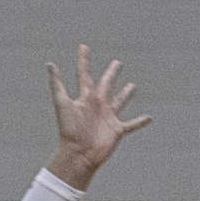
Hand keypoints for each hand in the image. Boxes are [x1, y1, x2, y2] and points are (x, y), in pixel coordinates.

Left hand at [45, 45, 149, 189]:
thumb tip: (50, 64)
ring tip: (132, 86)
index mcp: (85, 97)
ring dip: (126, 94)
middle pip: (106, 84)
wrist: (78, 154)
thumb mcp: (62, 103)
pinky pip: (131, 125)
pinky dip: (140, 122)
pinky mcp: (117, 130)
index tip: (83, 46)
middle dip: (111, 73)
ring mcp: (108, 117)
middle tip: (117, 63)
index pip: (84, 74)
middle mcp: (97, 105)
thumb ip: (57, 84)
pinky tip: (149, 118)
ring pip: (119, 102)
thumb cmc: (68, 130)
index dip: (83, 60)